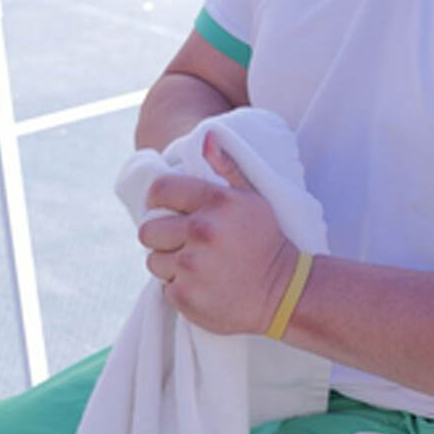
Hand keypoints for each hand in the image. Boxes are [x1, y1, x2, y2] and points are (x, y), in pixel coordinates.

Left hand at [138, 134, 296, 334]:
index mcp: (216, 202)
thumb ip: (225, 167)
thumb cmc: (266, 241)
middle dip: (161, 236)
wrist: (285, 293)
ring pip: (153, 261)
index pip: (160, 190)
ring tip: (198, 265)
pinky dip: (180, 288)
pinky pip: (164, 288)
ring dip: (170, 264)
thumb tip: (205, 137)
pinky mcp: (186, 296)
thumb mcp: (253, 199)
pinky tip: (204, 284)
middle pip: (148, 230)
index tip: (165, 210)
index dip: (158, 200)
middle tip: (183, 242)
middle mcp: (201, 231)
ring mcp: (192, 266)